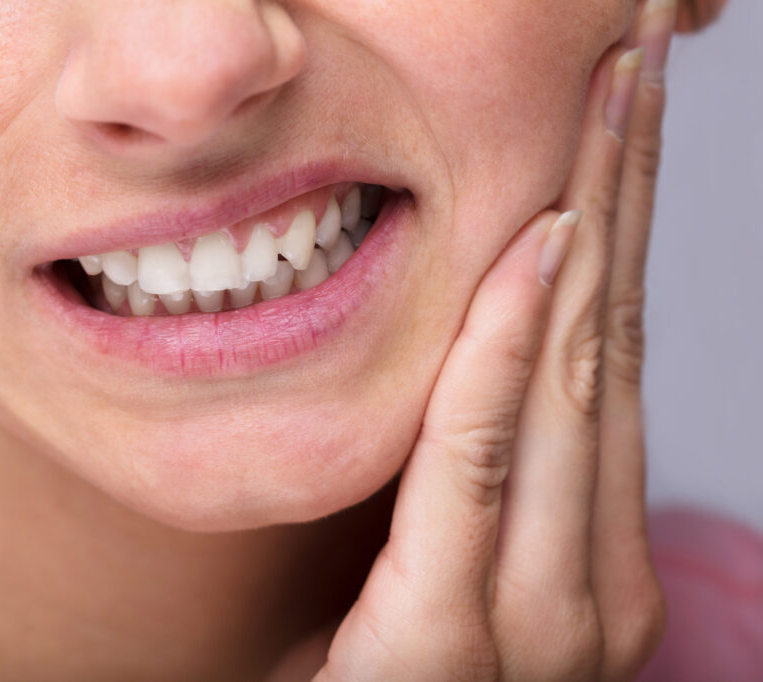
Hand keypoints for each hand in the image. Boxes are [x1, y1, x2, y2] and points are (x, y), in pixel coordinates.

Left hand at [268, 1, 684, 679]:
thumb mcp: (436, 567)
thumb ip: (469, 478)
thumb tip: (478, 353)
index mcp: (588, 552)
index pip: (610, 355)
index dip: (627, 222)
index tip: (627, 111)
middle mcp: (592, 573)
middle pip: (611, 340)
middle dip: (629, 189)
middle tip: (642, 58)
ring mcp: (546, 617)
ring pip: (574, 382)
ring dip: (595, 225)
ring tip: (612, 98)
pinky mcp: (456, 640)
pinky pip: (482, 461)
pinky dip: (510, 351)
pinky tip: (539, 247)